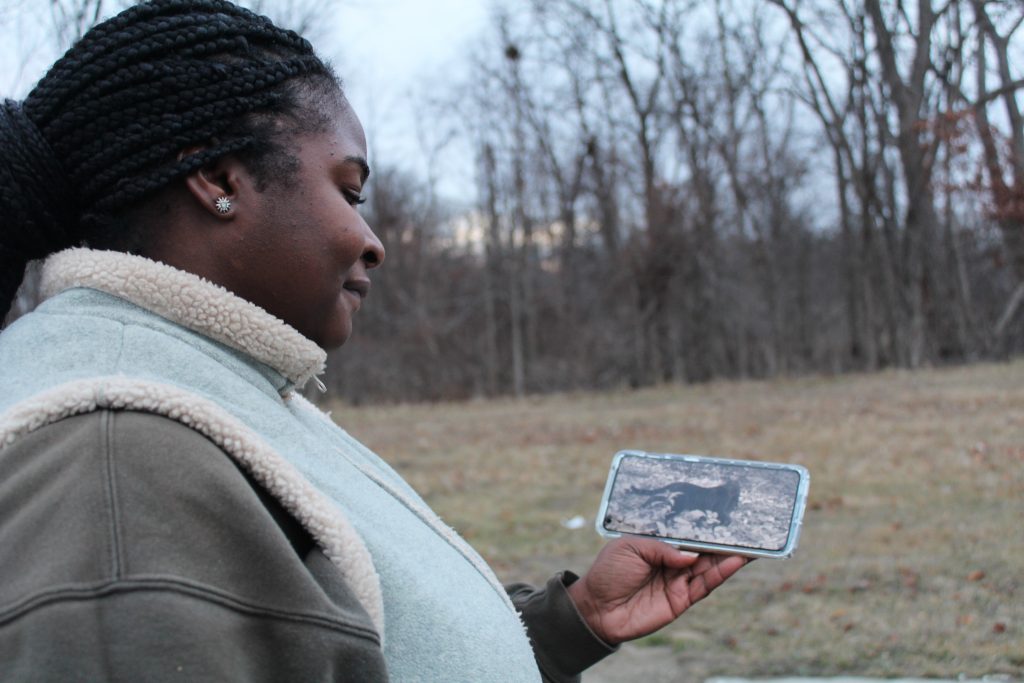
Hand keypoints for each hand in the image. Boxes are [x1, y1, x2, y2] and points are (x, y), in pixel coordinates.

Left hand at [567, 537, 747, 644]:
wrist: (596, 609)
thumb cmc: (608, 572)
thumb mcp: (630, 548)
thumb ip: (661, 548)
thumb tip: (691, 556)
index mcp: (659, 545)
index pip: (687, 533)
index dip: (704, 525)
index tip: (726, 513)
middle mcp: (673, 561)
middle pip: (704, 549)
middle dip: (725, 539)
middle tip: (748, 528)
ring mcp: (679, 580)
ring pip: (710, 566)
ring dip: (730, 555)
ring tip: (751, 543)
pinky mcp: (681, 600)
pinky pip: (705, 586)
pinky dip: (721, 574)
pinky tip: (735, 561)